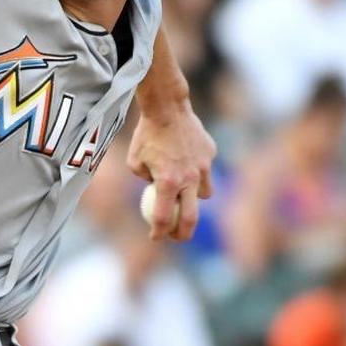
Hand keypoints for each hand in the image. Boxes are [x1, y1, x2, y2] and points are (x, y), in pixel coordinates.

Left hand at [127, 104, 215, 241]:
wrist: (167, 108)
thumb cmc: (146, 135)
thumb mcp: (135, 162)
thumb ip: (146, 180)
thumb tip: (155, 190)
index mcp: (167, 183)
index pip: (164, 218)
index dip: (159, 232)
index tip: (155, 237)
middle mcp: (189, 178)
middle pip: (191, 218)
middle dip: (184, 233)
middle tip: (177, 236)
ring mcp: (203, 167)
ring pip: (204, 194)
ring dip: (194, 199)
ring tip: (184, 194)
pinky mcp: (211, 155)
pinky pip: (206, 170)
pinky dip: (197, 171)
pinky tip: (187, 160)